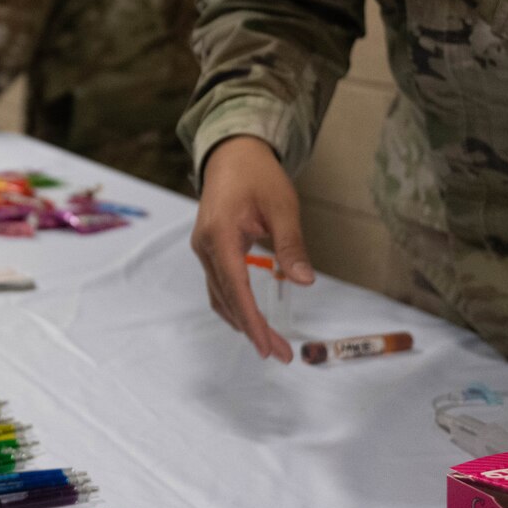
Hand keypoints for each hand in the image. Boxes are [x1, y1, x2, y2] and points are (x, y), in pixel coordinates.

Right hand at [190, 135, 313, 361]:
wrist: (232, 153)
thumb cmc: (258, 175)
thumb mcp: (283, 206)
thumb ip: (291, 245)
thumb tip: (304, 282)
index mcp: (219, 234)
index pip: (236, 288)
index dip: (253, 322)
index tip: (269, 349)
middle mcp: (204, 246)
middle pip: (227, 298)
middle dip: (253, 329)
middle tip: (281, 354)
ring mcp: (203, 248)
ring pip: (219, 296)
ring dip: (243, 321)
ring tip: (271, 343)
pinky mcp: (208, 249)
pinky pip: (218, 285)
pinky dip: (235, 305)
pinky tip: (252, 318)